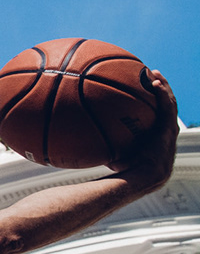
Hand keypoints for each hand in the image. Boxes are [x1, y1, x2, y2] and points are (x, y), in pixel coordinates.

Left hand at [115, 69, 179, 189]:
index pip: (158, 120)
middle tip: (151, 78)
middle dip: (161, 92)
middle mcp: (166, 136)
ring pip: (170, 105)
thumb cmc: (123, 172)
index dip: (155, 107)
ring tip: (154, 74)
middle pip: (166, 109)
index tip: (145, 94)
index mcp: (156, 141)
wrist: (138, 179)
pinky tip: (154, 82)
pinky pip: (167, 107)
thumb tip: (82, 138)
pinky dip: (162, 93)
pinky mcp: (168, 131)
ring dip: (164, 88)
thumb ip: (105, 144)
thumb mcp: (113, 154)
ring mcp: (169, 133)